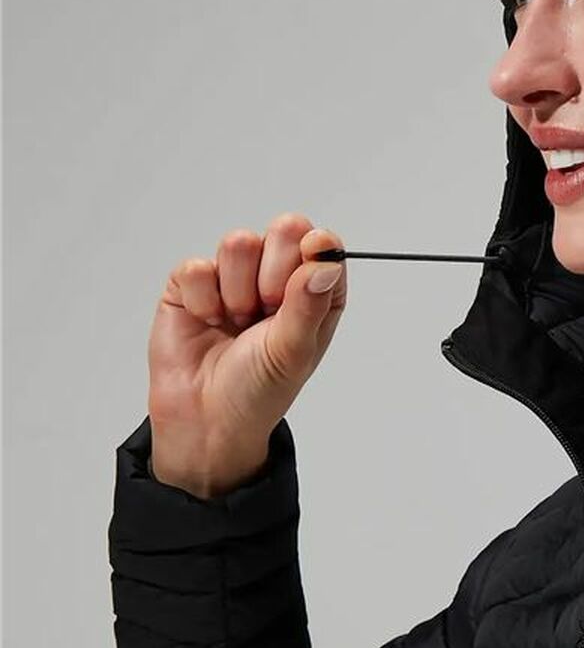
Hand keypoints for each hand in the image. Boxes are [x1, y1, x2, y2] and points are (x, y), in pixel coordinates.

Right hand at [146, 212, 346, 496]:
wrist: (205, 418)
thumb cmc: (258, 389)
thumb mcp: (293, 351)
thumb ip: (308, 304)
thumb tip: (325, 262)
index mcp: (314, 290)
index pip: (324, 243)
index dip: (316, 246)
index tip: (310, 259)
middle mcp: (278, 276)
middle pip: (285, 229)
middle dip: (273, 272)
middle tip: (266, 312)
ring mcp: (235, 275)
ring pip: (238, 243)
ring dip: (237, 291)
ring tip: (236, 323)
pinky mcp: (193, 282)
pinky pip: (197, 266)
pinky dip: (202, 300)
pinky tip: (207, 323)